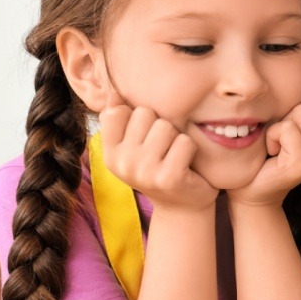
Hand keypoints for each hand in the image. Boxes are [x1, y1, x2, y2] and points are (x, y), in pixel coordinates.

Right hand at [98, 90, 217, 211]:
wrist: (181, 207)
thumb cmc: (157, 168)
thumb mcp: (132, 146)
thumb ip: (120, 119)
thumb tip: (113, 92)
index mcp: (110, 154)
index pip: (117, 112)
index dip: (136, 117)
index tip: (144, 138)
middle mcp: (123, 164)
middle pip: (144, 114)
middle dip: (159, 126)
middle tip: (162, 150)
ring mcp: (145, 172)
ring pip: (165, 126)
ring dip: (176, 137)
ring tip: (173, 156)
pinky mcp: (170, 178)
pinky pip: (184, 142)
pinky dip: (190, 149)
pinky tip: (186, 164)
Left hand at [227, 76, 300, 208]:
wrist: (254, 188)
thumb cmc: (270, 154)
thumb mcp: (292, 123)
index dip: (298, 106)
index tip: (290, 130)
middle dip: (289, 115)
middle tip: (282, 139)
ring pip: (300, 112)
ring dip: (279, 126)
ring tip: (278, 145)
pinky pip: (286, 128)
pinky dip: (272, 137)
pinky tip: (273, 153)